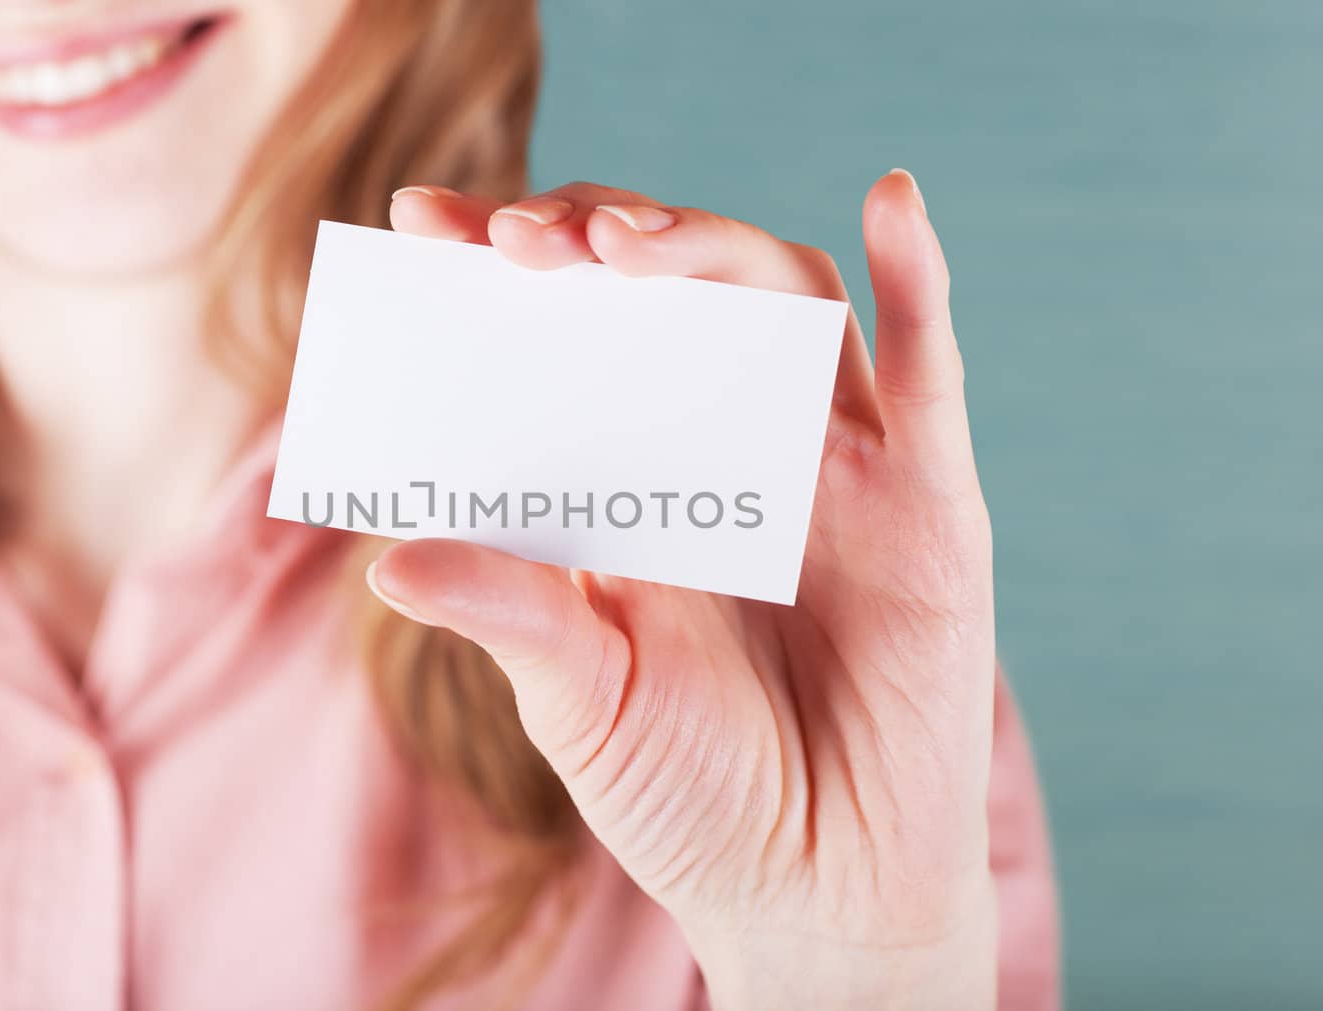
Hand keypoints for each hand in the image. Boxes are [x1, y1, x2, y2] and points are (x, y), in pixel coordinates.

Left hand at [371, 173, 999, 1009]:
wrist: (815, 892)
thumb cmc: (691, 794)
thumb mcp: (581, 699)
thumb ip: (509, 616)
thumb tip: (392, 560)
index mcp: (636, 474)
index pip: (570, 331)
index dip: (505, 266)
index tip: (425, 221)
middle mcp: (730, 442)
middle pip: (674, 285)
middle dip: (594, 238)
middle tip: (513, 241)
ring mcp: (832, 463)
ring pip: (780, 301)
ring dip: (706, 246)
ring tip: (620, 244)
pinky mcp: (927, 501)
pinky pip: (929, 374)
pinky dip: (919, 284)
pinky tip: (892, 202)